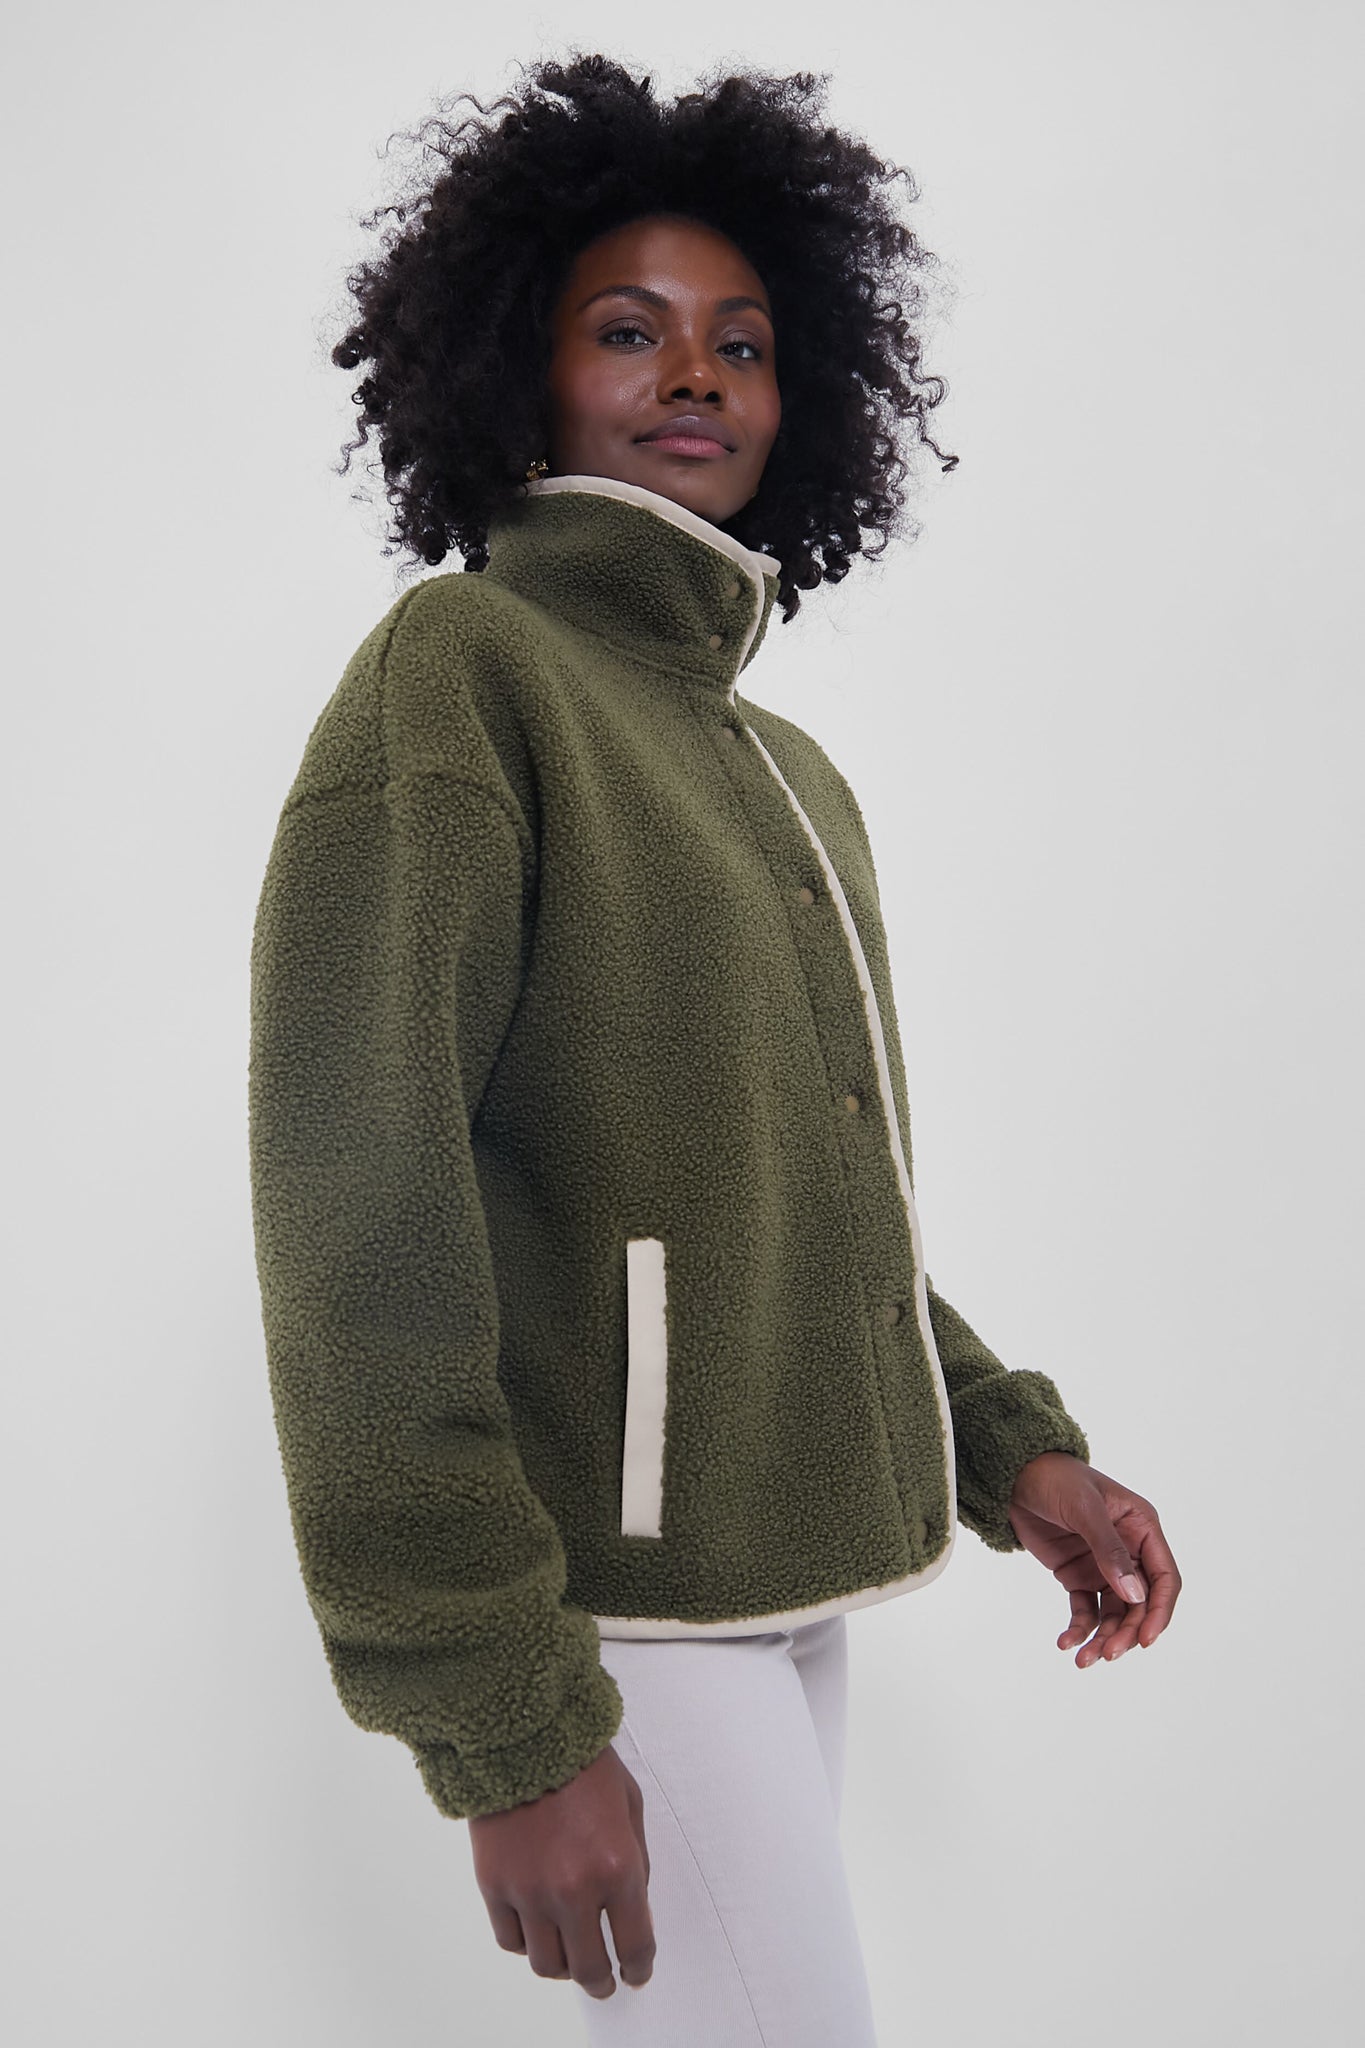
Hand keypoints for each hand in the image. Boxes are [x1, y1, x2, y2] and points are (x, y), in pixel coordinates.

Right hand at [468, 1740, 655, 1999]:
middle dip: (601, 1982)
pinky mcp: (494, 1886)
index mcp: (617, 1867)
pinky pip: (511, 1940)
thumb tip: (632, 1904)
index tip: (636, 1972)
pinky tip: (536, 1930)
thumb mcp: (630, 1804)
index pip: (634, 1945)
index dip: (638, 1967)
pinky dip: (526, 1942)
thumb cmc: (580, 1762)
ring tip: (569, 1959)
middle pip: (589, 1968)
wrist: (523, 1735)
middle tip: (604, 1982)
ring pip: (547, 1964)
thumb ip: (636, 1860)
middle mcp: (574, 1889)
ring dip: (562, 1968)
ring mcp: (530, 1892)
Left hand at [1007, 1451, 1181, 1668]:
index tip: (1145, 1639)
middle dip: (1126, 1632)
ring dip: (1103, 1638)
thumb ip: (1109, 1549)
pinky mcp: (1078, 1576)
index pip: (1164, 1578)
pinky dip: (1079, 1629)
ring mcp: (1103, 1567)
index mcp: (1142, 1528)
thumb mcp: (1084, 1508)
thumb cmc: (1056, 1478)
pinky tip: (1066, 1643)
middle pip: (1139, 1604)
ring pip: (1113, 1614)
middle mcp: (1129, 1551)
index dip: (1158, 1611)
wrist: (1014, 1475)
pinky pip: (1085, 1610)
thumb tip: (1133, 1595)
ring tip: (1084, 1659)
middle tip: (1108, 1654)